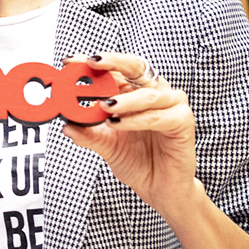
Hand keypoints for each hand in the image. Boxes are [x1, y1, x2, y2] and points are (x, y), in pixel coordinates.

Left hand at [61, 53, 197, 216]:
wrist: (158, 187)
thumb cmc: (136, 160)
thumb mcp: (104, 145)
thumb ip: (87, 134)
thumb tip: (66, 125)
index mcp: (133, 92)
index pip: (113, 69)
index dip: (92, 62)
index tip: (70, 61)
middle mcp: (153, 93)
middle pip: (135, 67)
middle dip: (113, 62)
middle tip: (92, 63)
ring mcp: (171, 106)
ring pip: (149, 93)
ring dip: (124, 99)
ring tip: (105, 106)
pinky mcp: (182, 122)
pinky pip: (159, 116)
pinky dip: (137, 119)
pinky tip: (118, 123)